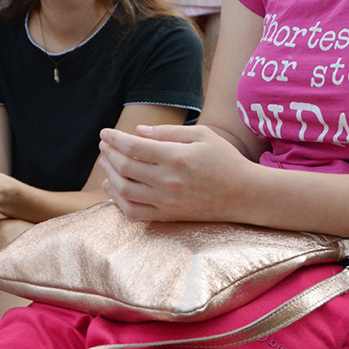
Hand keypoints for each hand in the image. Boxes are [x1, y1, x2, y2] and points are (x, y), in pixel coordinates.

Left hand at [97, 123, 249, 221]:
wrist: (245, 195)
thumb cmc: (225, 160)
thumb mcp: (202, 135)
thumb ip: (169, 132)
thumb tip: (139, 132)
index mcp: (177, 157)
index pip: (134, 147)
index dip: (115, 139)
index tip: (104, 133)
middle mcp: (169, 181)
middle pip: (125, 167)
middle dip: (109, 154)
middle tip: (104, 146)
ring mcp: (167, 202)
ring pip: (125, 190)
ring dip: (109, 176)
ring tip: (105, 164)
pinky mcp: (169, 216)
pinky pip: (134, 212)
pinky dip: (119, 201)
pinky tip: (114, 189)